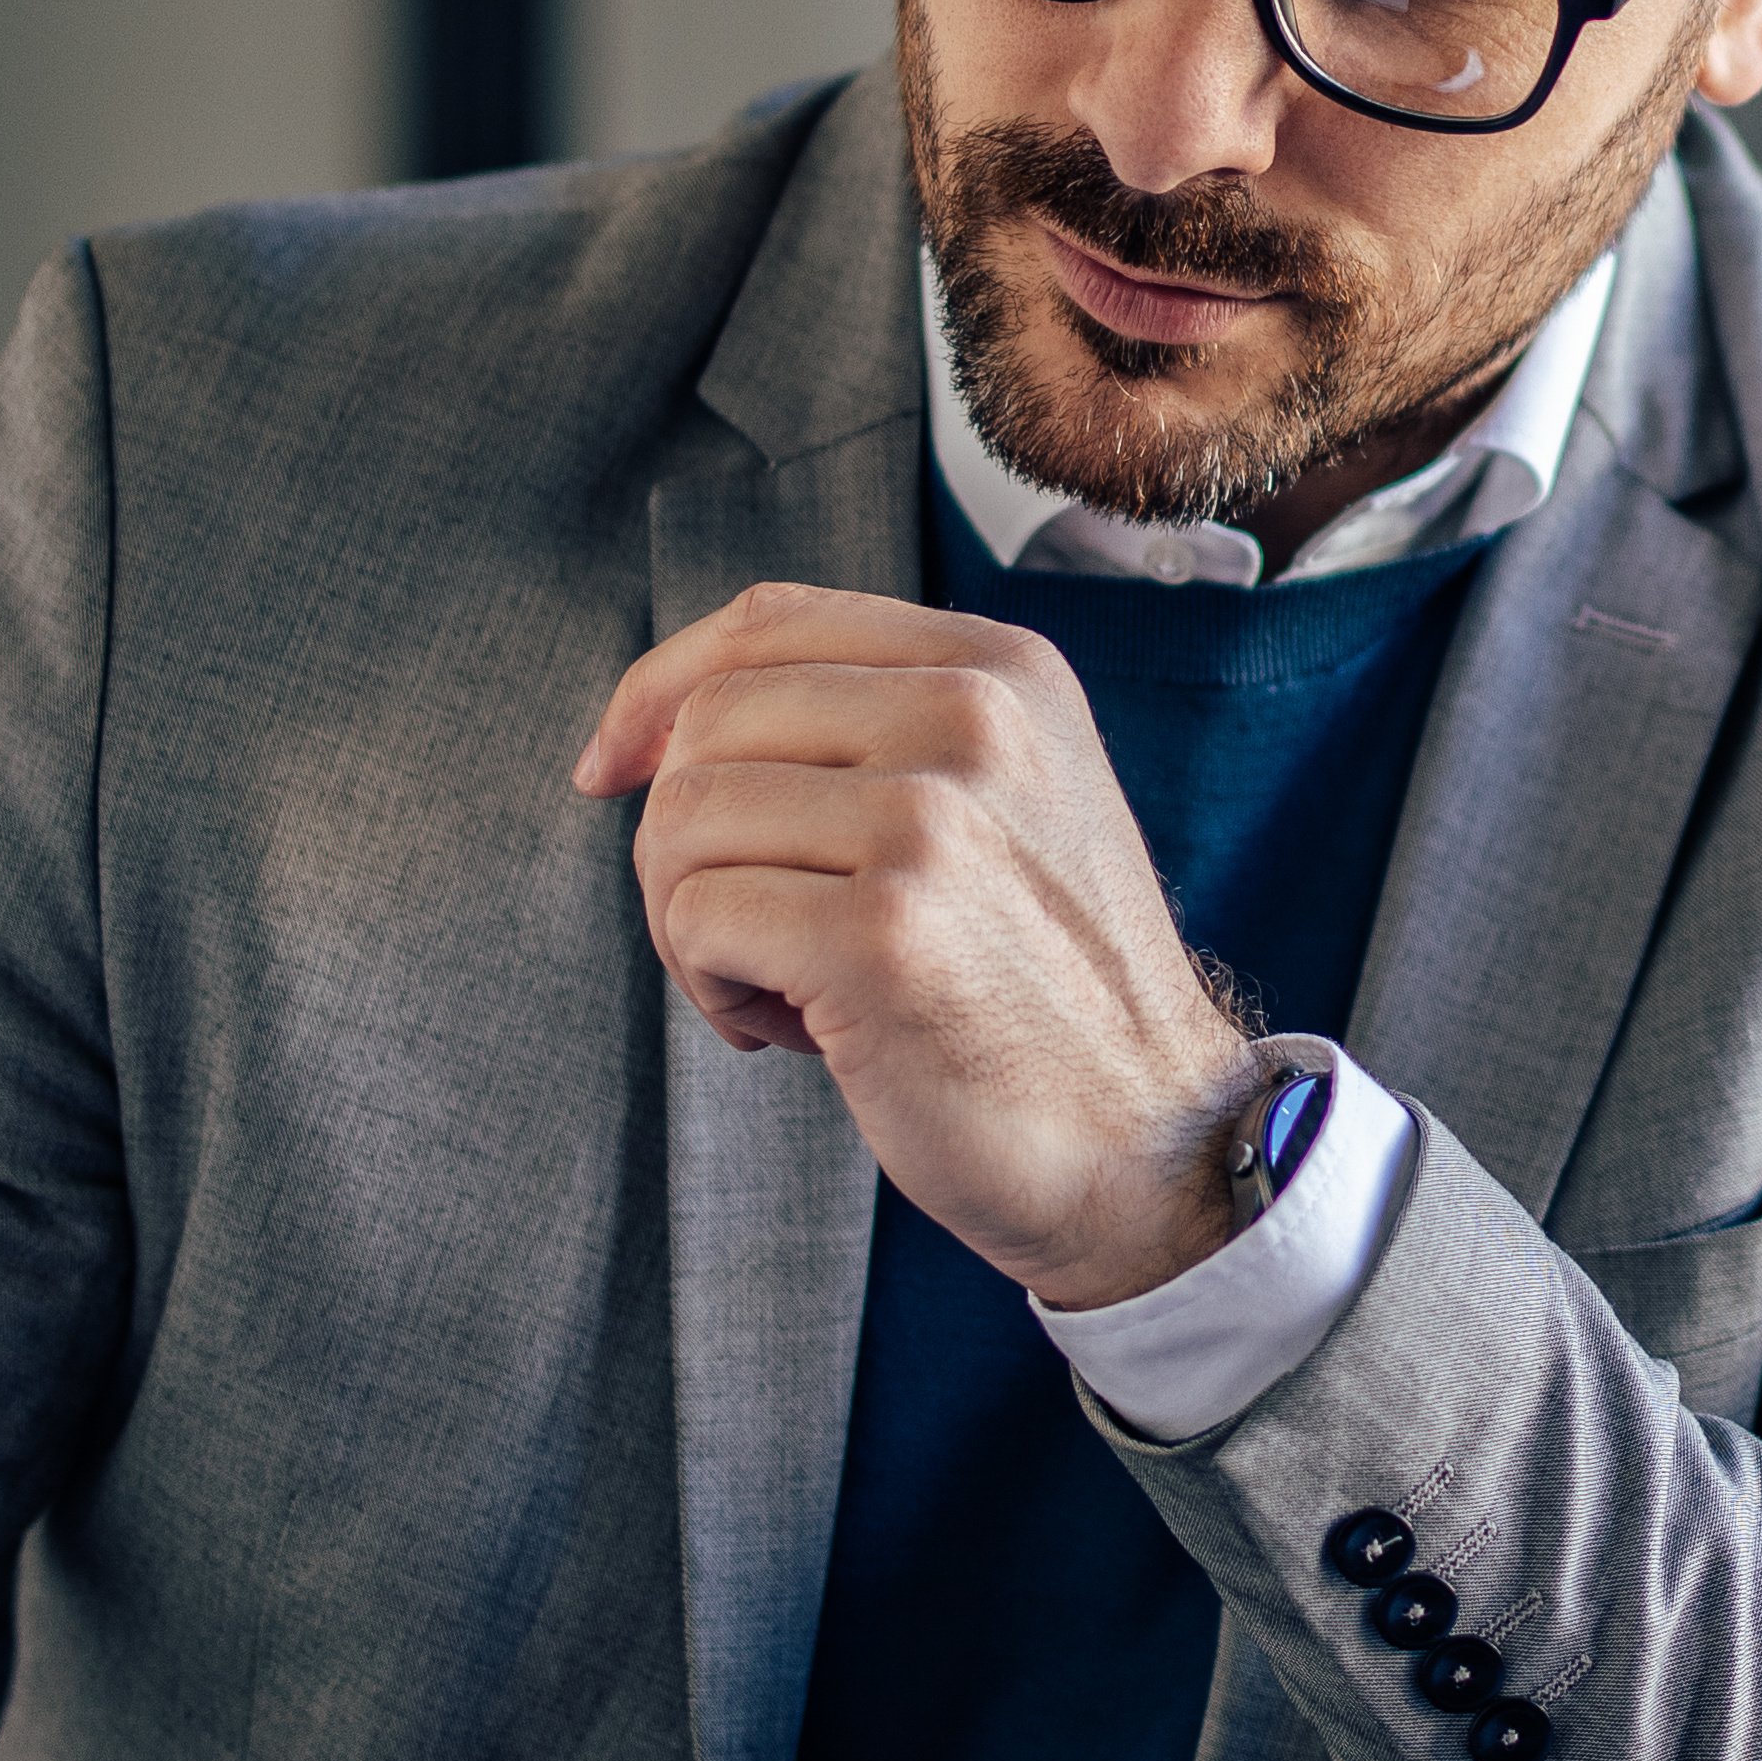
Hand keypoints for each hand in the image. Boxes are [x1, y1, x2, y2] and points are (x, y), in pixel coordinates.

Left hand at [575, 583, 1264, 1311]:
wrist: (1152, 1138)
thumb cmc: (1046, 986)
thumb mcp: (1007, 798)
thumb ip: (877, 727)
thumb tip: (660, 725)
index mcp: (1002, 670)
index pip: (768, 622)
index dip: (657, 689)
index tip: (609, 766)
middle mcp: (972, 722)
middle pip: (707, 724)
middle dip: (677, 840)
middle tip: (743, 935)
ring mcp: (932, 823)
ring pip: (684, 821)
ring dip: (688, 922)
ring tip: (778, 987)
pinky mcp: (884, 935)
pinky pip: (697, 919)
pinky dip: (709, 984)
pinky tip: (789, 1031)